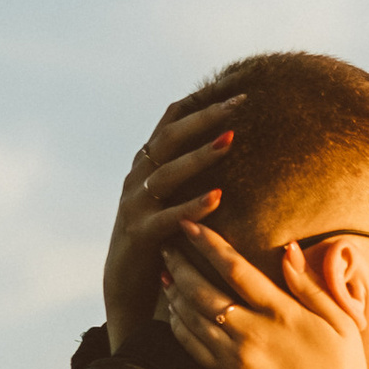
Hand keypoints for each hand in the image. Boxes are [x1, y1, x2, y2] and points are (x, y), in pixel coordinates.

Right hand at [103, 94, 240, 350]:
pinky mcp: (140, 235)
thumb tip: (224, 136)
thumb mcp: (171, 195)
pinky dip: (192, 206)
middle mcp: (138, 178)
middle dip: (206, 117)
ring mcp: (135, 205)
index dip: (199, 101)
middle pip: (170, 137)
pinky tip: (217, 198)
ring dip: (199, 155)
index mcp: (147, 164)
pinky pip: (168, 217)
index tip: (232, 84)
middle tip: (241, 101)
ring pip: (167, 172)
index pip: (171, 121)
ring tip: (229, 140)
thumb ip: (187, 168)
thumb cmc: (161, 236)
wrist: (127, 284)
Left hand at [160, 230, 368, 368]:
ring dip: (174, 291)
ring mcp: (235, 356)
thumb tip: (289, 249)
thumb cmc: (341, 368)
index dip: (208, 243)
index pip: (234, 268)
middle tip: (167, 246)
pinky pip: (190, 345)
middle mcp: (251, 332)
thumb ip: (310, 286)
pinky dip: (177, 323)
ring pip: (190, 316)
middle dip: (180, 264)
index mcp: (280, 313)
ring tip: (166, 272)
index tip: (189, 224)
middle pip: (201, 290)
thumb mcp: (340, 321)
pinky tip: (174, 309)